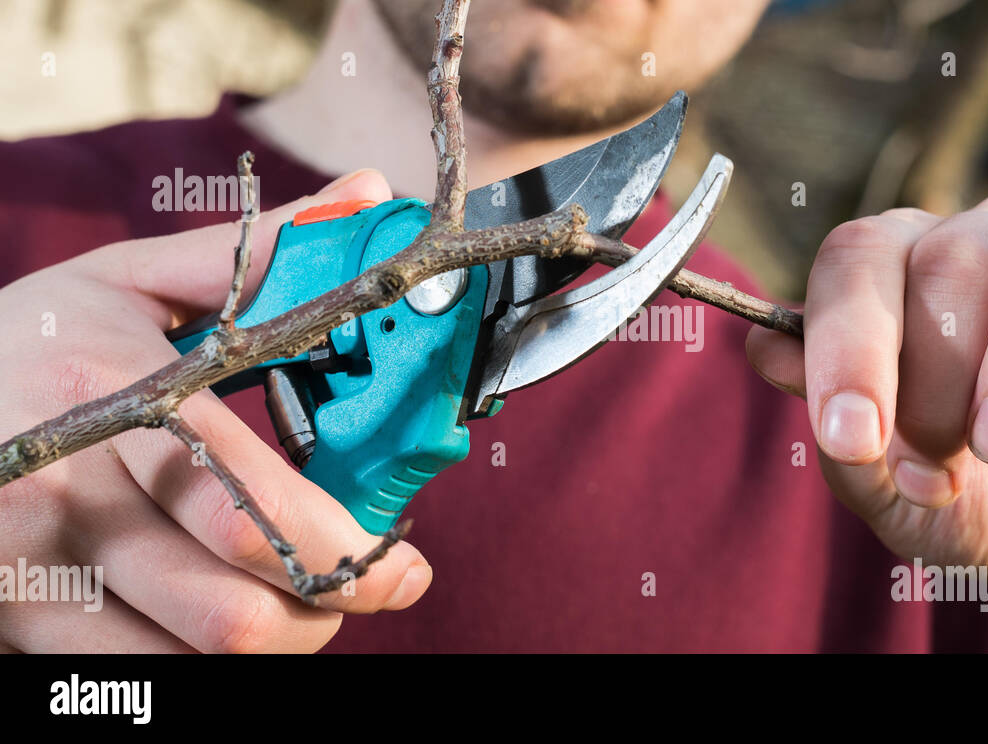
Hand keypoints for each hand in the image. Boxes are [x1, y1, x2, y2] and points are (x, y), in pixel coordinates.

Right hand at [0, 169, 432, 651]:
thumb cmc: (35, 339)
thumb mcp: (133, 281)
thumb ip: (256, 254)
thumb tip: (369, 196)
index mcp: (114, 394)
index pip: (250, 507)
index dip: (349, 555)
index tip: (408, 565)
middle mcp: (67, 491)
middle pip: (233, 612)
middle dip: (327, 610)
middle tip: (367, 584)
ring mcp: (31, 569)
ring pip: (195, 659)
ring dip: (278, 640)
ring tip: (304, 597)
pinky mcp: (14, 619)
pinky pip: (138, 676)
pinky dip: (207, 662)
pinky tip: (227, 611)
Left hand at [747, 151, 987, 647]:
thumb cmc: (976, 502)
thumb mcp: (893, 492)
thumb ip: (834, 429)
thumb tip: (766, 348)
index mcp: (897, 280)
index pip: (855, 262)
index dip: (848, 346)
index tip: (852, 437)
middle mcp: (979, 243)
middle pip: (944, 256)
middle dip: (934, 377)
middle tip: (944, 467)